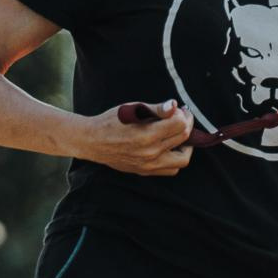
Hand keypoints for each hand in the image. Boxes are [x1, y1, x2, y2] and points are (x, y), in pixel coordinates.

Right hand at [78, 100, 192, 175]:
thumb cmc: (110, 122)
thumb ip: (156, 109)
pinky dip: (175, 159)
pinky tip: (170, 147)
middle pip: (183, 138)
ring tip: (179, 135)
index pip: (180, 125)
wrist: (91, 141)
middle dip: (187, 125)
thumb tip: (174, 105)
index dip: (183, 115)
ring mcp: (148, 165)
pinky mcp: (145, 172)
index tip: (181, 110)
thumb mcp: (131, 109)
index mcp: (146, 135)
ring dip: (186, 146)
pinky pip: (171, 170)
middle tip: (182, 118)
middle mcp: (150, 153)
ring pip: (182, 159)